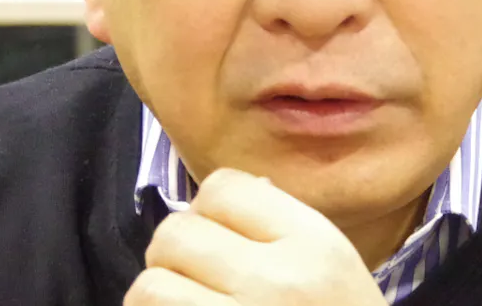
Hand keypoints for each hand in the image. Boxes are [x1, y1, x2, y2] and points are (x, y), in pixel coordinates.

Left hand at [125, 168, 387, 305]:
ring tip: (181, 303)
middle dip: (173, 250)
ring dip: (158, 294)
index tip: (215, 232)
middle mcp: (276, 281)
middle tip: (190, 273)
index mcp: (310, 241)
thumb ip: (277, 223)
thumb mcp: (330, 262)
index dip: (206, 206)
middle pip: (176, 232)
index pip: (222, 187)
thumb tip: (212, 198)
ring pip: (150, 288)